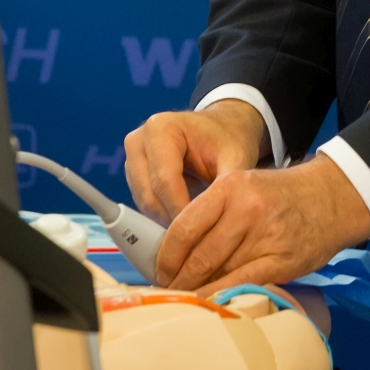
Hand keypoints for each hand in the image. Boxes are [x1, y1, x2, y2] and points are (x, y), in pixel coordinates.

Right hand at [124, 98, 266, 226]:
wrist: (221, 129)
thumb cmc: (228, 139)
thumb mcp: (236, 157)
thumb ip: (229, 186)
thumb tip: (224, 218)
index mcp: (161, 129)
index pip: (165, 181)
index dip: (181, 211)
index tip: (201, 234)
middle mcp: (139, 141)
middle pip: (149, 195)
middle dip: (173, 221)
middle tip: (199, 240)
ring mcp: (132, 158)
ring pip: (144, 203)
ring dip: (167, 221)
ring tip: (196, 232)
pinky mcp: (133, 174)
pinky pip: (145, 204)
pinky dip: (163, 217)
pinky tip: (186, 224)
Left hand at [153, 156, 369, 293]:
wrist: (331, 197)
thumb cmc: (281, 195)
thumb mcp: (243, 186)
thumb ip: (212, 212)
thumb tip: (177, 250)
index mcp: (230, 187)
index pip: (184, 227)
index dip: (166, 255)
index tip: (158, 270)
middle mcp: (245, 209)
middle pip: (199, 254)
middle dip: (179, 278)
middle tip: (167, 290)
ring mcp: (265, 236)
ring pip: (218, 272)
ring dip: (197, 289)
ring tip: (184, 299)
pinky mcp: (280, 261)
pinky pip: (241, 283)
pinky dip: (221, 295)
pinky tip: (209, 303)